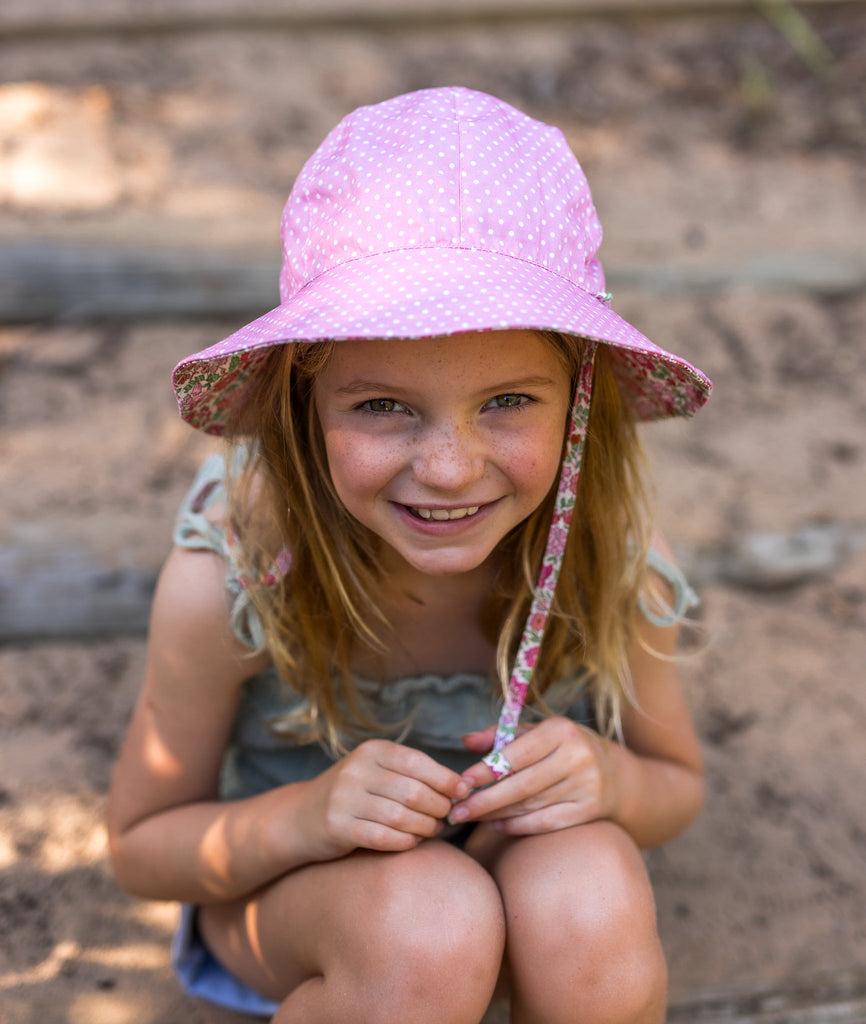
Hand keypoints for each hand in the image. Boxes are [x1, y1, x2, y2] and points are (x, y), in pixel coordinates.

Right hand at [300, 739, 469, 859]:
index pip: (417, 762)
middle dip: (438, 806)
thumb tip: (460, 785)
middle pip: (413, 791)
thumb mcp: (376, 772)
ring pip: (401, 816)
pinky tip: (411, 841)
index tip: (463, 790)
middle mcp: (356, 770)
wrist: (300, 817)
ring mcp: (344, 798)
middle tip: (447, 816)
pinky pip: (383, 837)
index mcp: (371, 751)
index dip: (445, 778)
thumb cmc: (353, 795)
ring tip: (432, 829)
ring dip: (425, 826)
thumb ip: (410, 774)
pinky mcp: (337, 827)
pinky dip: (405, 841)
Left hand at [448, 717, 618, 834]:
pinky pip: (546, 822)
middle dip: (485, 800)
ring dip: (496, 814)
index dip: (486, 769)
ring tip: (470, 817)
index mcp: (561, 730)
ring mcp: (586, 786)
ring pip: (531, 805)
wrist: (615, 774)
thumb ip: (500, 734)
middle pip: (521, 785)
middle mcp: (576, 757)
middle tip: (456, 811)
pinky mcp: (590, 810)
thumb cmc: (563, 748)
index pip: (516, 753)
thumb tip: (465, 740)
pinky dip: (518, 826)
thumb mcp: (537, 732)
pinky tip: (496, 825)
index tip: (461, 782)